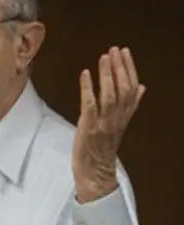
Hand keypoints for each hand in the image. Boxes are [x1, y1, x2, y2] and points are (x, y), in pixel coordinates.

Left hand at [73, 46, 145, 202]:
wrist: (95, 172)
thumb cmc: (102, 148)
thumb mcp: (119, 124)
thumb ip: (130, 105)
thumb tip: (141, 87)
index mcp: (125, 116)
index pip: (133, 88)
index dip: (130, 69)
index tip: (125, 52)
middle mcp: (117, 118)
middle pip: (123, 89)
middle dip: (119, 67)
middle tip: (114, 50)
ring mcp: (104, 123)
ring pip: (110, 95)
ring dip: (107, 75)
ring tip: (104, 58)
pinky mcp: (89, 128)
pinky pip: (90, 105)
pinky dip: (88, 88)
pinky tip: (85, 74)